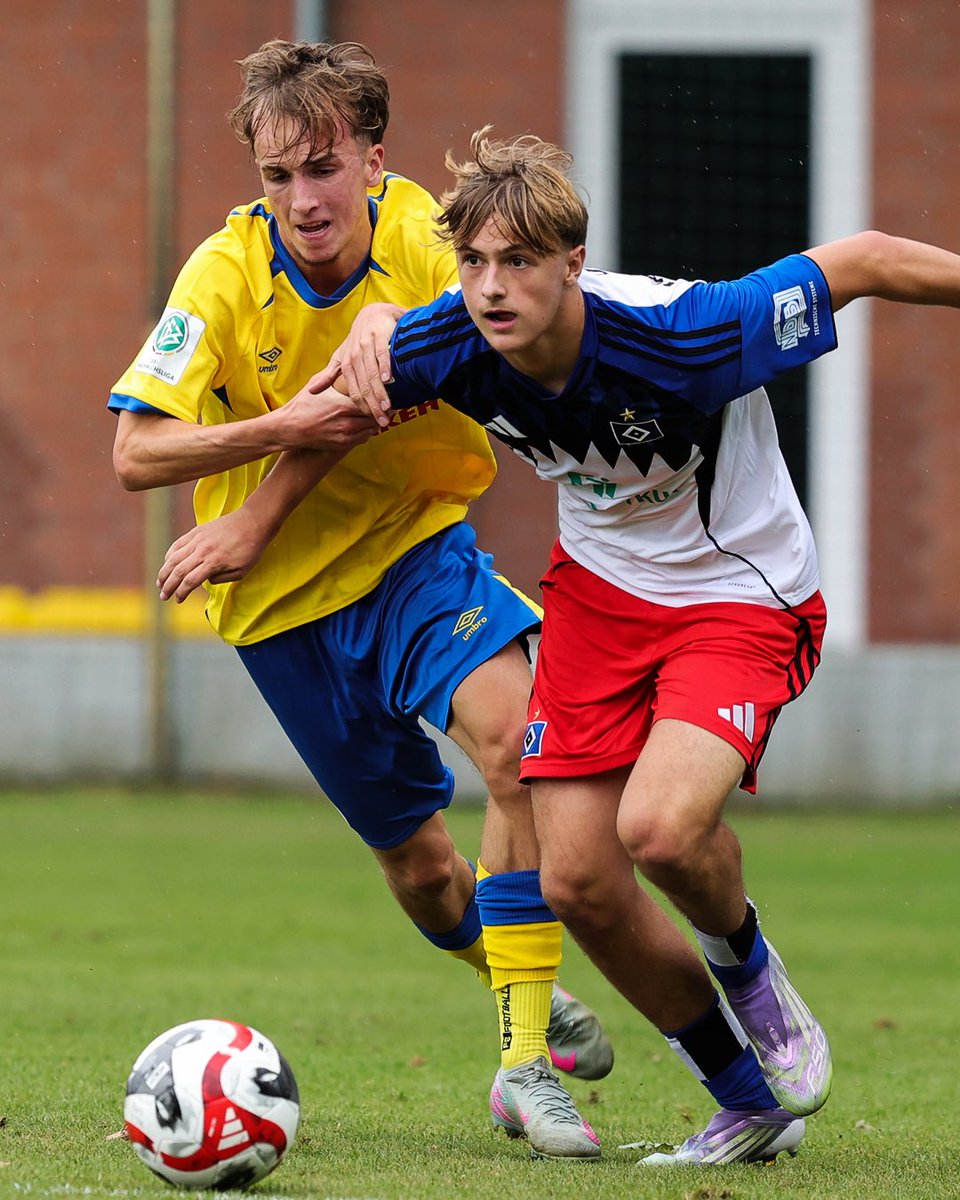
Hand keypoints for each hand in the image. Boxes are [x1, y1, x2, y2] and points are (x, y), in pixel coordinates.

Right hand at [157, 509, 269, 601]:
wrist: (252, 522)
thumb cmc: (251, 549)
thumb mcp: (241, 571)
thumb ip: (221, 579)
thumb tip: (205, 581)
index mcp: (214, 563)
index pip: (191, 581)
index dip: (181, 593)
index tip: (178, 600)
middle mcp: (202, 551)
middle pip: (178, 571)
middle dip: (168, 586)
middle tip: (163, 596)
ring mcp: (197, 540)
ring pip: (174, 558)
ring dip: (164, 572)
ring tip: (160, 583)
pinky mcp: (197, 531)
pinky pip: (178, 544)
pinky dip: (169, 555)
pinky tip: (167, 563)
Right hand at [275, 377, 379, 449]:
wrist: (289, 428)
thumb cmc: (302, 405)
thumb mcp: (317, 385)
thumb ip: (335, 376)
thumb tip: (350, 364)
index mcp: (342, 406)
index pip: (373, 402)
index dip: (381, 397)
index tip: (386, 393)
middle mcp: (346, 423)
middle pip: (376, 417)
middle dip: (381, 410)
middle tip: (386, 403)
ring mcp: (346, 436)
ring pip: (372, 429)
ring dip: (376, 421)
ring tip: (379, 413)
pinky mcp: (343, 445)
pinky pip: (364, 438)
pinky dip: (367, 431)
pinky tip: (366, 423)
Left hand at [323, 303, 403, 426]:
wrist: (374, 313)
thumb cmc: (359, 340)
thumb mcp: (342, 357)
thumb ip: (328, 375)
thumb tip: (310, 391)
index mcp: (346, 364)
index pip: (354, 391)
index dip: (362, 407)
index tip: (372, 422)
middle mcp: (355, 355)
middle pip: (364, 386)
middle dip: (374, 406)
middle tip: (383, 422)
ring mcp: (367, 345)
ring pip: (373, 373)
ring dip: (380, 391)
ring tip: (388, 408)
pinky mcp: (379, 335)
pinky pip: (382, 353)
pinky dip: (385, 366)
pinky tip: (389, 379)